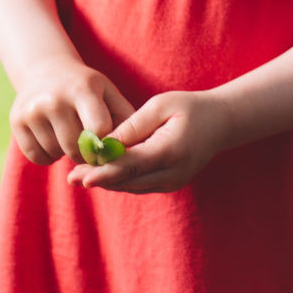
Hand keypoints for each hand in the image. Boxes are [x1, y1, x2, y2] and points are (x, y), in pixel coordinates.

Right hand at [10, 55, 134, 166]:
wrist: (45, 70)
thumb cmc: (86, 87)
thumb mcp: (108, 92)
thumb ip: (125, 118)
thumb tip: (134, 150)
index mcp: (82, 89)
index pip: (99, 129)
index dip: (106, 143)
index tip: (107, 145)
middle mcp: (54, 98)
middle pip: (77, 148)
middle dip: (86, 152)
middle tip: (89, 143)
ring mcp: (32, 110)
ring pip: (57, 154)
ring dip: (66, 153)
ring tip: (70, 135)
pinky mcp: (16, 121)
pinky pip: (37, 157)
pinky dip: (48, 156)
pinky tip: (53, 138)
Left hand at [67, 89, 232, 193]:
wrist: (221, 123)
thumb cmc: (190, 107)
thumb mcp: (161, 105)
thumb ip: (134, 125)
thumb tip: (107, 141)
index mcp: (170, 151)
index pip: (131, 166)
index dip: (104, 172)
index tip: (82, 176)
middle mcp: (172, 173)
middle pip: (128, 181)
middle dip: (99, 179)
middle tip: (71, 176)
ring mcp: (172, 182)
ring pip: (132, 186)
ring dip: (107, 181)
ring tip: (79, 175)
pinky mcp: (169, 183)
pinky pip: (140, 184)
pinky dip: (120, 180)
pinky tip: (101, 173)